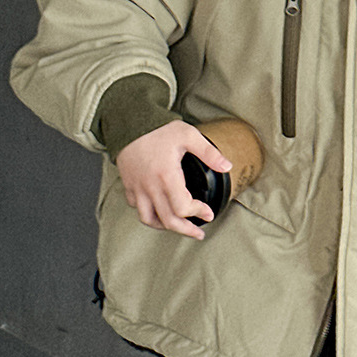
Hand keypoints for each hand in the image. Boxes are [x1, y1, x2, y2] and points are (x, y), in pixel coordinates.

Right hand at [116, 120, 231, 239]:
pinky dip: (150, 215)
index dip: (197, 213)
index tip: (208, 212)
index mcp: (166, 176)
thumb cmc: (158, 129)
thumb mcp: (188, 135)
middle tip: (198, 233)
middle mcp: (150, 186)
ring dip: (166, 226)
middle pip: (168, 220)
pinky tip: (160, 212)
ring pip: (149, 219)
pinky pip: (137, 208)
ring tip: (179, 227)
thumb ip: (209, 152)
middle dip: (186, 230)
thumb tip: (227, 166)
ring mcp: (137, 188)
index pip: (182, 207)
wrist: (129, 123)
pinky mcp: (129, 186)